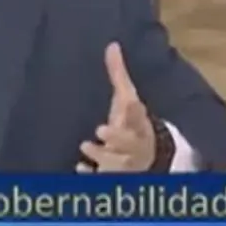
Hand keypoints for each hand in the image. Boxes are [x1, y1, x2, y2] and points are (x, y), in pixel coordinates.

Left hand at [78, 42, 156, 172]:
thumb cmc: (130, 123)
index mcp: (138, 123)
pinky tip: (80, 169)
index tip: (132, 102)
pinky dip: (93, 176)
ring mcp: (125, 163)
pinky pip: (103, 181)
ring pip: (118, 163)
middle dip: (118, 137)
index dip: (136, 111)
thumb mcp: (125, 99)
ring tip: (85, 146)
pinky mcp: (113, 176)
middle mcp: (134, 145)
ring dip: (102, 155)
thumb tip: (111, 45)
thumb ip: (118, 75)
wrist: (145, 158)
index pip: (139, 116)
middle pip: (130, 143)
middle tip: (101, 129)